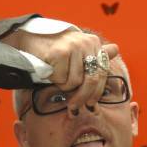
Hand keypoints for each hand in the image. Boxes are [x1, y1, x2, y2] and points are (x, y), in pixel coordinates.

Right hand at [1, 28, 118, 117]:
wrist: (31, 38)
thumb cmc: (56, 49)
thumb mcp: (78, 51)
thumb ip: (95, 53)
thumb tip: (116, 49)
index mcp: (93, 43)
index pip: (102, 74)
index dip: (97, 92)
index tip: (91, 105)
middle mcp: (86, 43)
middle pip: (91, 80)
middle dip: (83, 98)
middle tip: (74, 108)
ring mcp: (73, 46)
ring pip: (75, 82)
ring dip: (64, 85)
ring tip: (57, 75)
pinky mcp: (59, 52)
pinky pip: (61, 79)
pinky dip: (54, 80)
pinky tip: (49, 70)